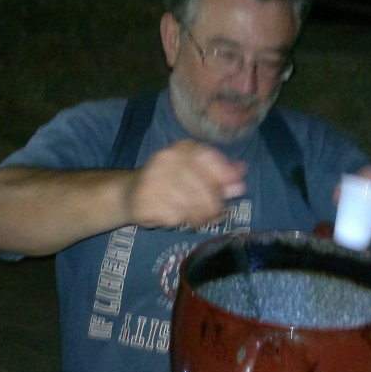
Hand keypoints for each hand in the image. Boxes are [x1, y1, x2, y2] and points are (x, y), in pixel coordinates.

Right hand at [126, 139, 246, 228]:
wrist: (129, 194)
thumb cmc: (169, 183)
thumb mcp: (195, 174)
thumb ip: (219, 177)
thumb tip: (241, 184)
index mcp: (182, 148)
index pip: (211, 160)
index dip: (225, 177)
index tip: (234, 190)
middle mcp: (167, 159)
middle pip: (205, 187)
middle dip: (215, 205)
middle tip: (218, 214)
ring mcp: (155, 179)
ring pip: (193, 205)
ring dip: (202, 217)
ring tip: (200, 219)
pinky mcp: (147, 201)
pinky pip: (178, 217)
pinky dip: (185, 222)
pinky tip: (183, 220)